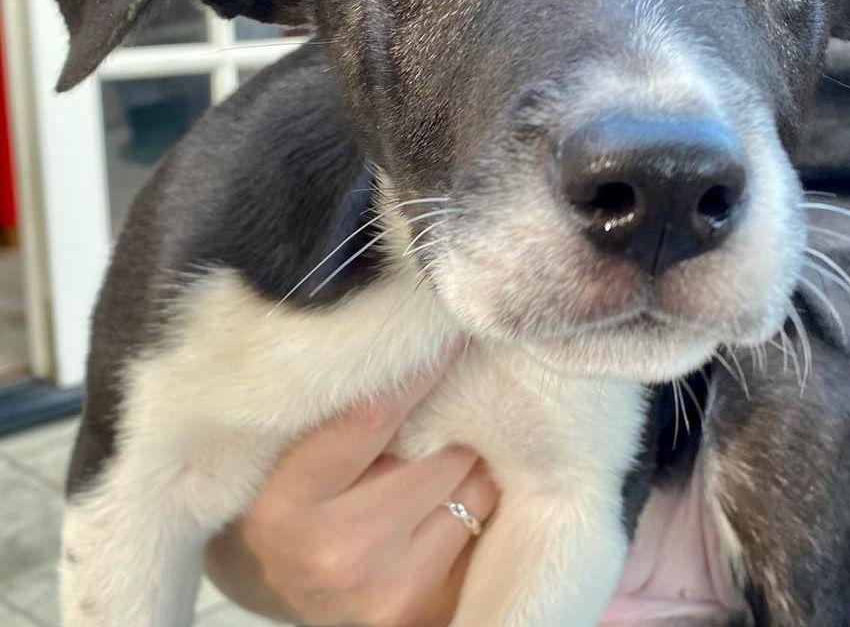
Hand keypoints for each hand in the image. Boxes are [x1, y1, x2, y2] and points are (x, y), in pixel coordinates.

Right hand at [204, 352, 498, 625]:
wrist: (288, 586)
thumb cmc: (297, 501)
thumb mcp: (295, 452)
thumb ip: (346, 407)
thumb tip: (423, 338)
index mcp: (286, 503)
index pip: (371, 414)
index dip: (419, 366)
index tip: (447, 328)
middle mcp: (337, 553)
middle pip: (440, 452)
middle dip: (448, 422)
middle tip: (438, 406)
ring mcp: (388, 591)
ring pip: (475, 485)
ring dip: (468, 461)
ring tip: (435, 457)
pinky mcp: (427, 611)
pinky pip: (485, 523)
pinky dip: (476, 498)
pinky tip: (447, 497)